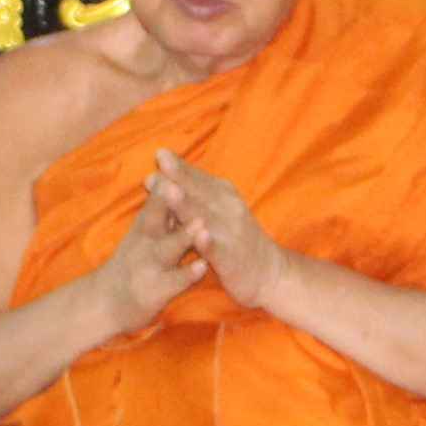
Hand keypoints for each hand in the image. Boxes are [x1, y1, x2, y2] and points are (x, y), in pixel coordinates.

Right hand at [101, 176, 208, 326]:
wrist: (107, 305)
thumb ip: (157, 211)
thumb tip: (168, 178)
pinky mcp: (156, 291)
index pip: (154, 198)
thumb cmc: (132, 263)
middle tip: (178, 183)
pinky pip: (175, 282)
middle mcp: (144, 243)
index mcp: (143, 227)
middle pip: (156, 217)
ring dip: (183, 236)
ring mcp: (150, 267)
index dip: (163, 178)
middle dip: (168, 201)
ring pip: (168, 249)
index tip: (169, 157)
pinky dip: (188, 274)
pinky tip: (202, 267)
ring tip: (200, 225)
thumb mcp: (141, 234)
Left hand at [145, 150, 288, 311]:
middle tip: (161, 159)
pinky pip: (217, 249)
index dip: (179, 167)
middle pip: (199, 191)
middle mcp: (229, 208)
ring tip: (171, 191)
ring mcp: (231, 232)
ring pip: (205, 216)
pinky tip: (199, 236)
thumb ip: (189, 195)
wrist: (270, 273)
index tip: (160, 153)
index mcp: (223, 194)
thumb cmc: (235, 238)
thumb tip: (154, 178)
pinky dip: (208, 242)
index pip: (197, 177)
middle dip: (180, 176)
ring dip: (188, 204)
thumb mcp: (215, 210)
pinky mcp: (232, 258)